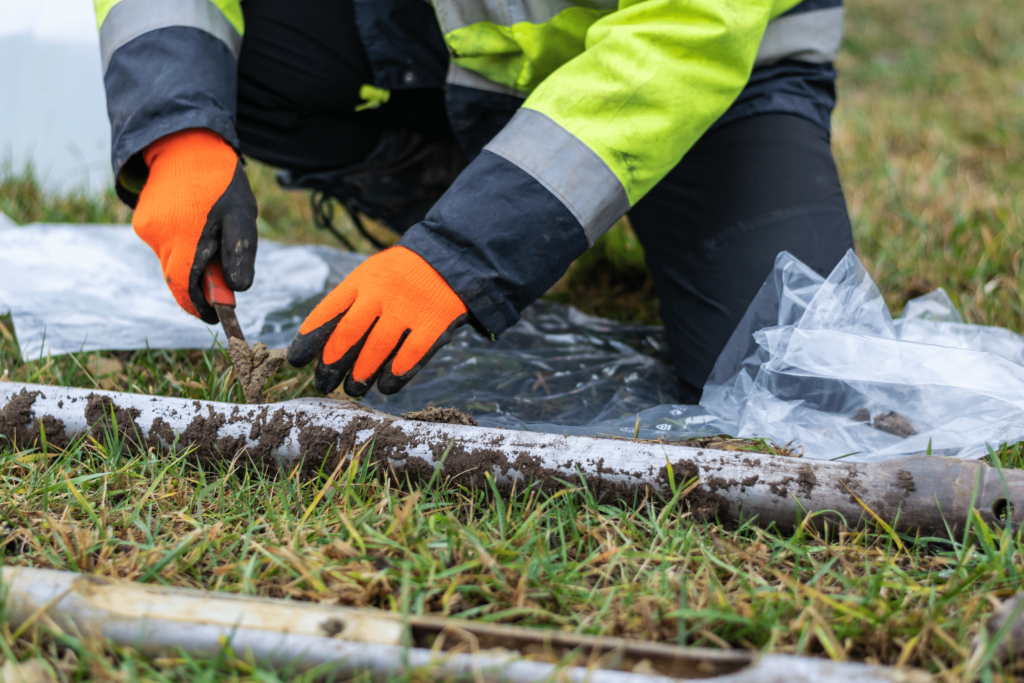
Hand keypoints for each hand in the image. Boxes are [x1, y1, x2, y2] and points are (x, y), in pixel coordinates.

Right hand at [133, 129, 257, 323]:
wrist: (185, 143)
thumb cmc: (219, 181)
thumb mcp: (240, 217)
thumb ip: (238, 254)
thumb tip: (236, 291)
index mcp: (183, 239)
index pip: (185, 290)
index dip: (199, 308)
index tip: (216, 316)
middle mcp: (157, 238)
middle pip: (178, 278)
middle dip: (200, 283)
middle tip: (224, 271)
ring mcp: (146, 230)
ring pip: (172, 262)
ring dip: (192, 260)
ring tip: (211, 231)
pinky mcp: (142, 222)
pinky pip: (165, 245)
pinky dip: (182, 245)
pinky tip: (195, 221)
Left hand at [288, 246, 467, 395]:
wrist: (448, 258)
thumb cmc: (400, 276)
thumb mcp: (370, 276)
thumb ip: (350, 304)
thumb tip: (323, 347)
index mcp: (361, 281)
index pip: (327, 312)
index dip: (309, 340)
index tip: (297, 361)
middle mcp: (381, 294)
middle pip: (348, 335)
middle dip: (331, 364)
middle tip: (323, 383)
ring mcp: (408, 309)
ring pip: (376, 350)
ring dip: (360, 376)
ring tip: (353, 388)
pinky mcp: (433, 324)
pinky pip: (409, 357)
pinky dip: (394, 376)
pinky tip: (385, 386)